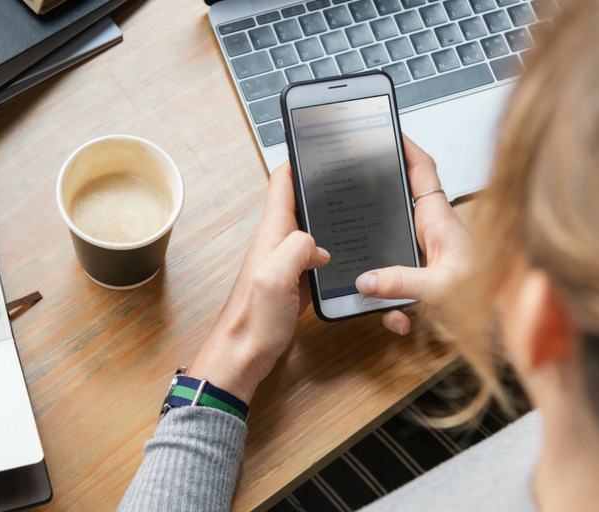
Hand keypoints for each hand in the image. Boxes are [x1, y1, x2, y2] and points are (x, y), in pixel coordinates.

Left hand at [189, 162, 329, 403]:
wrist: (242, 357)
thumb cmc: (252, 322)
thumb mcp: (274, 278)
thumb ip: (296, 248)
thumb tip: (318, 244)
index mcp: (271, 234)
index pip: (282, 184)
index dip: (299, 159)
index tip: (319, 141)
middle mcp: (278, 243)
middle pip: (301, 203)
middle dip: (321, 185)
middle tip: (349, 172)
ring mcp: (286, 263)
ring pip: (312, 230)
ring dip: (329, 218)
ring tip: (356, 206)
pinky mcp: (296, 283)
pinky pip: (316, 258)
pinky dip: (334, 252)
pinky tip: (350, 256)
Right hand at [355, 136, 473, 335]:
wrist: (507, 319)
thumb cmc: (490, 295)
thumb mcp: (440, 288)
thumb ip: (401, 283)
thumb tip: (367, 280)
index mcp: (439, 220)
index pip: (421, 170)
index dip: (405, 147)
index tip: (386, 132)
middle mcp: (433, 232)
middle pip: (399, 205)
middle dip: (376, 209)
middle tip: (354, 202)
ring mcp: (428, 254)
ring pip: (392, 251)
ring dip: (383, 278)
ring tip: (385, 300)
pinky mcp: (426, 276)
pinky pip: (398, 285)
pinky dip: (395, 305)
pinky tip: (400, 321)